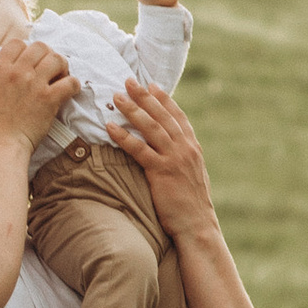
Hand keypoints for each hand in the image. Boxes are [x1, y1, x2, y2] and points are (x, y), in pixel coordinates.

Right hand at [0, 26, 76, 149]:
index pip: (17, 43)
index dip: (26, 50)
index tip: (29, 62)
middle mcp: (18, 72)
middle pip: (40, 47)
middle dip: (47, 55)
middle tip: (49, 69)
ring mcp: (35, 84)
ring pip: (57, 59)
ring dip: (62, 66)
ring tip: (60, 77)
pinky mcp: (49, 100)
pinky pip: (70, 82)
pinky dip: (73, 85)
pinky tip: (69, 91)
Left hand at [106, 79, 217, 239]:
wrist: (198, 225)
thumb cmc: (191, 205)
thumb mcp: (192, 176)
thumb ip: (182, 159)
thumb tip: (171, 152)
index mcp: (193, 148)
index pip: (177, 117)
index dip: (163, 99)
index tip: (151, 85)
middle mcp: (185, 148)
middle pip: (162, 116)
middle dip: (144, 96)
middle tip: (129, 81)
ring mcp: (174, 159)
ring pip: (150, 127)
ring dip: (132, 110)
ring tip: (117, 97)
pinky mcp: (161, 172)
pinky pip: (139, 150)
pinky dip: (124, 136)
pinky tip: (110, 127)